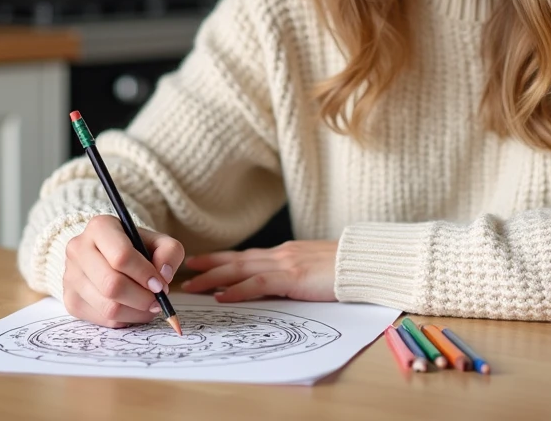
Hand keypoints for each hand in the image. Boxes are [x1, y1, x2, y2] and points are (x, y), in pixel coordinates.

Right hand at [62, 215, 185, 327]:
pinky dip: (125, 319)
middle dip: (142, 298)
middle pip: (112, 285)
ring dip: (136, 312)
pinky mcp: (70, 300)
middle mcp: (78, 249)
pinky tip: (133, 309)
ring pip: (108, 307)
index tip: (160, 284)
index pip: (121, 256)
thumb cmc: (136, 248)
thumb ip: (169, 252)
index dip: (145, 274)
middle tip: (158, 300)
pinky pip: (103, 320)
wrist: (107, 255)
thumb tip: (164, 275)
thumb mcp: (158, 241)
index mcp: (100, 227)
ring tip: (149, 305)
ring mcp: (70, 276)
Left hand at [180, 240, 337, 302]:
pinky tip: (222, 297)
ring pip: (240, 269)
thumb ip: (293, 275)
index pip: (246, 256)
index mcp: (285, 253)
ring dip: (213, 278)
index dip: (221, 259)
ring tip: (192, 285)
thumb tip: (276, 287)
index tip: (201, 263)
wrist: (365, 262)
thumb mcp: (314, 269)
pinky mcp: (293, 277)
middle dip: (208, 265)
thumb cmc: (345, 268)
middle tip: (185, 271)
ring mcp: (286, 264)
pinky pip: (259, 284)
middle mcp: (281, 255)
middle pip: (236, 260)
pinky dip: (238, 290)